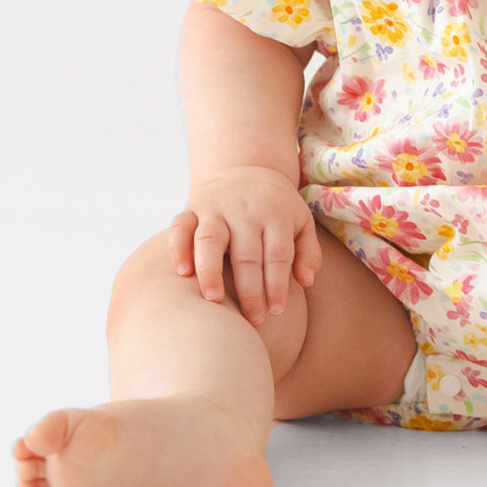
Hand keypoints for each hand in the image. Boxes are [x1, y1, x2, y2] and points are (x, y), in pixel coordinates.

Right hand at [168, 167, 322, 327]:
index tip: (276, 311)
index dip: (277, 284)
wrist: (246, 167)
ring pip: (210, 239)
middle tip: (253, 319)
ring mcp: (216, 209)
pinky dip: (178, 247)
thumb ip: (307, 252)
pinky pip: (181, 227)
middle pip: (246, 253)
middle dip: (250, 289)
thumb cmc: (277, 206)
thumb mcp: (301, 221)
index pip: (277, 254)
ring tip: (213, 299)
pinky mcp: (192, 208)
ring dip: (210, 270)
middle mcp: (245, 211)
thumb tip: (306, 281)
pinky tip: (182, 272)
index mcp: (275, 215)